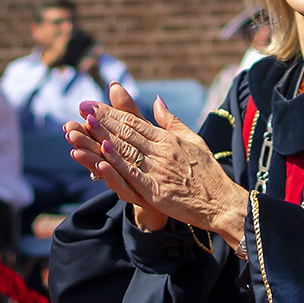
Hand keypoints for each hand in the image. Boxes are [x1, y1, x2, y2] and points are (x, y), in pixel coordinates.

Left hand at [65, 83, 247, 246]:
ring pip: (126, 149)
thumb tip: (156, 99)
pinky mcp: (156, 190)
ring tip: (83, 125)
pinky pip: (132, 173)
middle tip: (81, 107)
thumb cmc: (208, 173)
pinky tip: (102, 152)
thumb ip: (171, 121)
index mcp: (168, 138)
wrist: (222, 202)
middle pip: (126, 132)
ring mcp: (158, 169)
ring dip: (102, 137)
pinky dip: (117, 162)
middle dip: (101, 119)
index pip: (134, 121)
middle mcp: (162, 150)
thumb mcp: (193, 140)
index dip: (111, 112)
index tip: (92, 104)